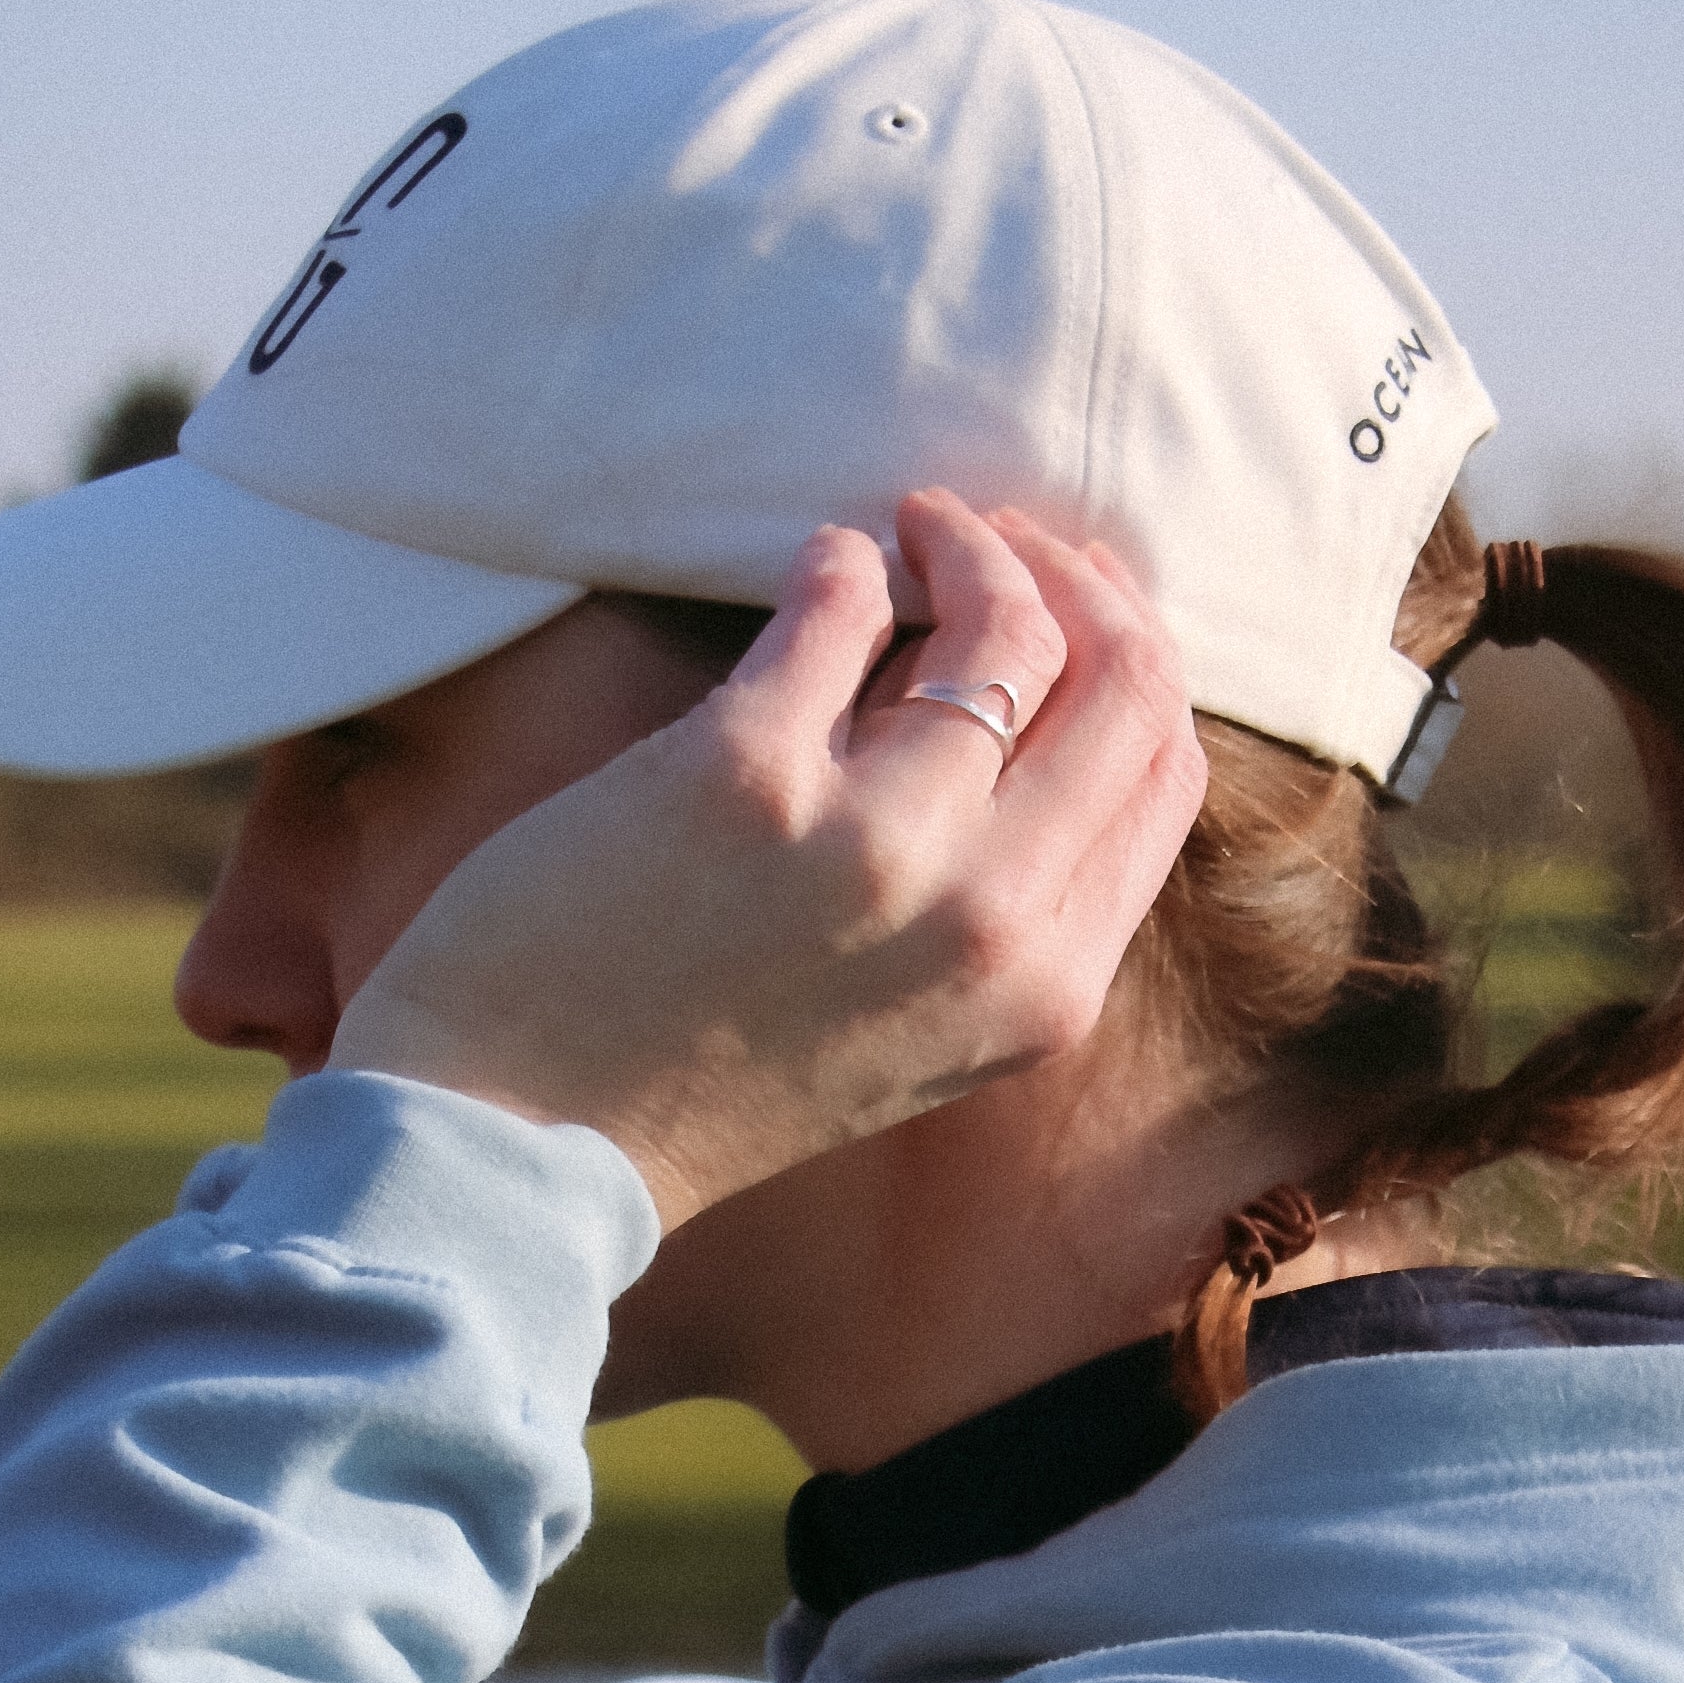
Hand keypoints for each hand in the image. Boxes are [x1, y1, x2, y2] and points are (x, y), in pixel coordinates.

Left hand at [328, 492, 1207, 1227]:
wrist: (520, 1148)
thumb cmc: (698, 1083)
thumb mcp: (915, 1032)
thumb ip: (998, 906)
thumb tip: (1029, 704)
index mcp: (1043, 991)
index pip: (1163, 771)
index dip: (1132, 656)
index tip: (1072, 607)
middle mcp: (985, 923)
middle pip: (1126, 680)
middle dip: (1076, 576)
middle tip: (1000, 540)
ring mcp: (872, 847)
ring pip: (1004, 624)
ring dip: (966, 542)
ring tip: (907, 534)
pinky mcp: (745, 777)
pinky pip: (840, 602)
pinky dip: (840, 560)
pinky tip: (815, 566)